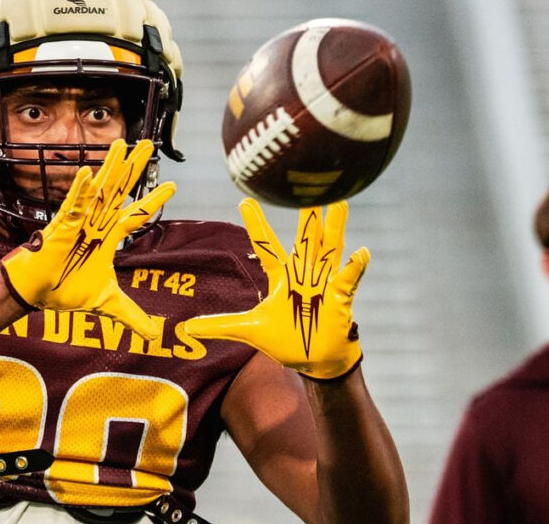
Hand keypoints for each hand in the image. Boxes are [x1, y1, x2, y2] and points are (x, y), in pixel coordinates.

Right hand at [0, 139, 174, 339]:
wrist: (37, 295)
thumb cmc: (65, 290)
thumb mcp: (107, 303)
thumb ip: (131, 315)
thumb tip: (154, 334)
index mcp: (108, 237)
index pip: (137, 215)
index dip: (154, 200)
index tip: (174, 187)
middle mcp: (96, 223)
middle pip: (121, 190)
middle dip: (135, 168)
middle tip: (150, 144)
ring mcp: (79, 221)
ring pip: (99, 189)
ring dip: (110, 167)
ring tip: (122, 144)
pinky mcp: (60, 226)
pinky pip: (71, 205)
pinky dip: (78, 190)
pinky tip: (87, 172)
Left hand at [183, 198, 366, 379]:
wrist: (314, 360)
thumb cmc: (286, 340)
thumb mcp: (249, 330)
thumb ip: (221, 325)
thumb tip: (188, 327)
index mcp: (281, 277)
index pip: (266, 245)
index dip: (257, 224)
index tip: (245, 201)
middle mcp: (303, 274)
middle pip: (304, 238)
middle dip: (305, 215)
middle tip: (305, 188)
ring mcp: (324, 284)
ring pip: (329, 249)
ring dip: (334, 228)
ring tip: (339, 202)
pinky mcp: (339, 299)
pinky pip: (347, 280)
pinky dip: (353, 267)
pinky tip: (360, 253)